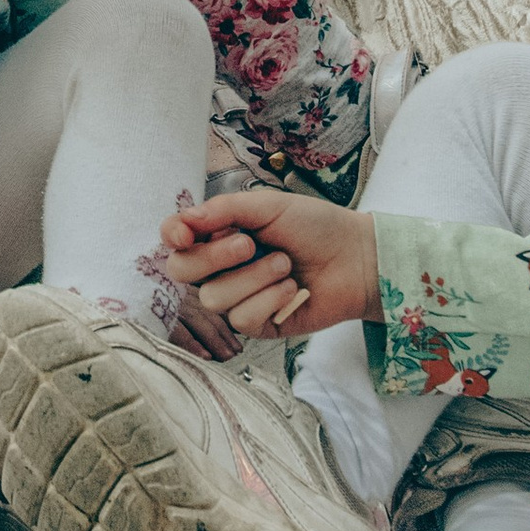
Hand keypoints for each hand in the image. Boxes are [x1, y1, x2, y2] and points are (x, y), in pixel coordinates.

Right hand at [158, 187, 376, 338]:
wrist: (357, 258)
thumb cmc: (315, 227)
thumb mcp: (268, 206)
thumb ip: (223, 209)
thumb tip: (183, 221)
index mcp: (219, 234)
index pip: (175, 238)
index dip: (172, 236)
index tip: (185, 235)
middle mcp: (222, 267)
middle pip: (182, 271)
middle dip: (213, 257)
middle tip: (248, 244)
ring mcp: (238, 298)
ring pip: (214, 297)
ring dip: (253, 278)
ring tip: (285, 265)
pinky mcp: (258, 324)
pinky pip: (241, 319)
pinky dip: (268, 300)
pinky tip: (291, 290)